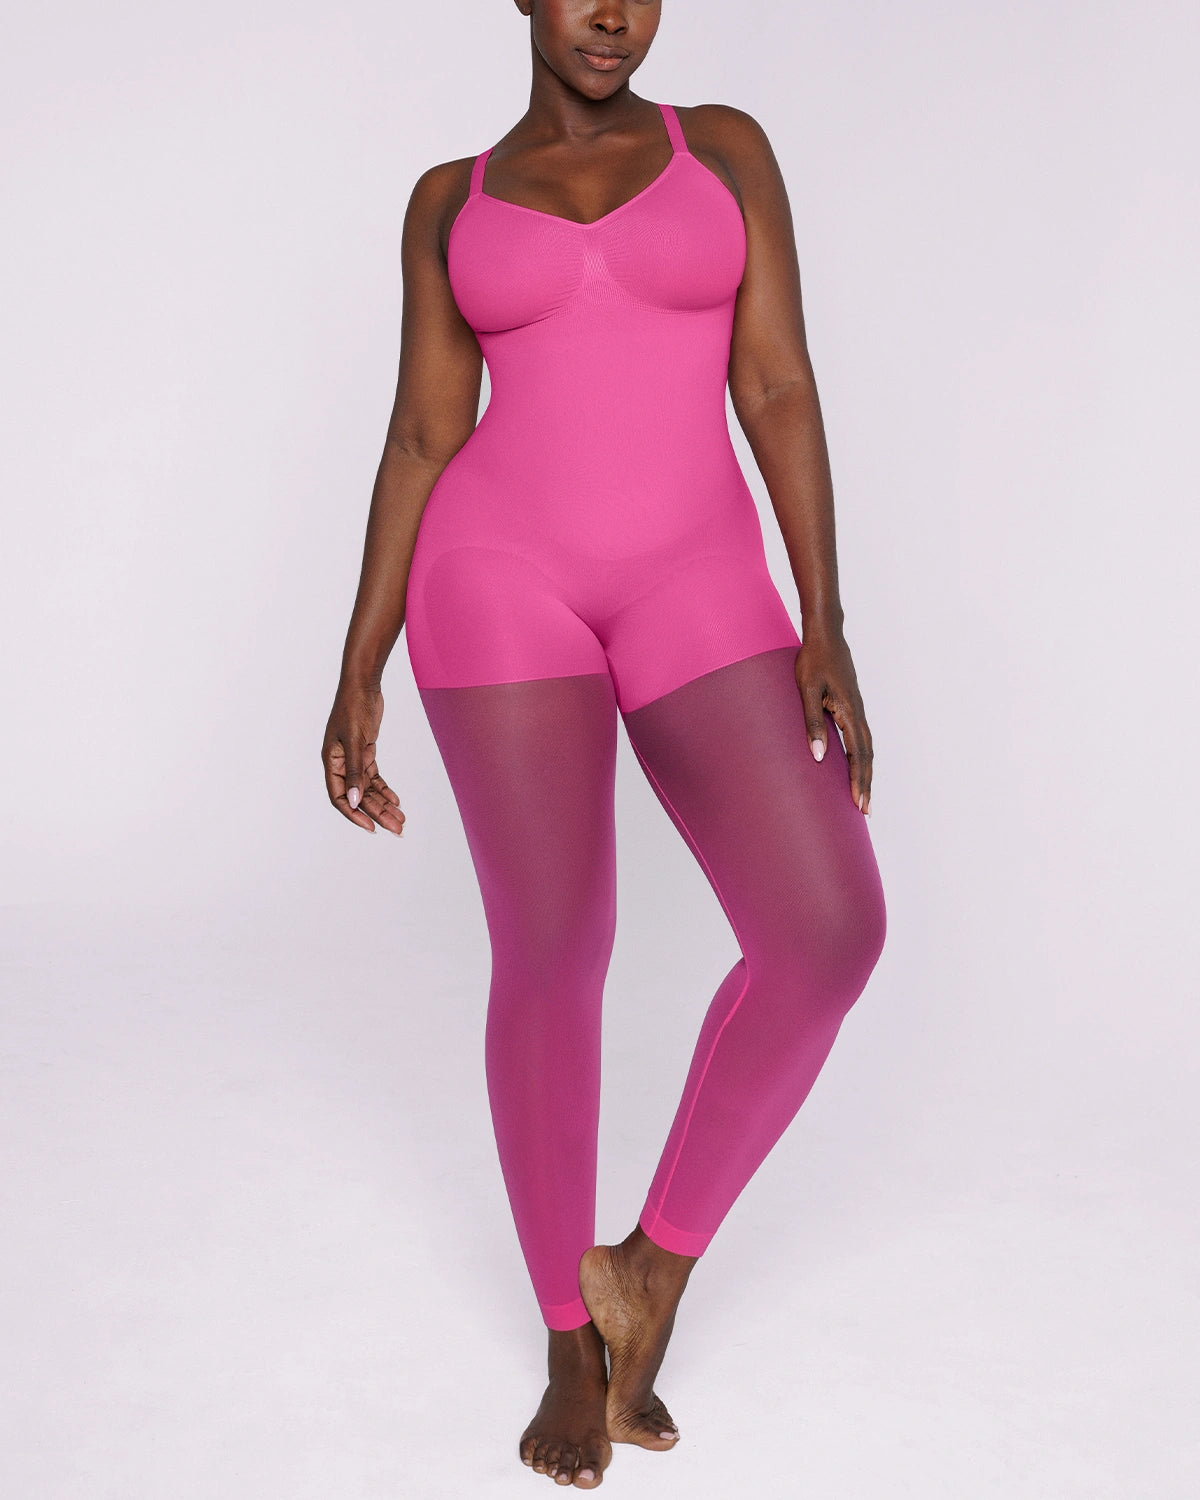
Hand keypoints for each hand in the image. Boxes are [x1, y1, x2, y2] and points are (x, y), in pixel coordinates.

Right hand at [322, 681, 405, 835]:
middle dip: (378, 814)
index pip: (340, 797)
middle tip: (397, 829)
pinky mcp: (365, 752)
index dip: (355, 815)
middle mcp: (340, 763)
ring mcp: (353, 758)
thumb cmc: (353, 707)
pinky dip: (385, 789)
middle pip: (359, 797)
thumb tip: (355, 801)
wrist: (362, 685)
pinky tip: (396, 801)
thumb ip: (356, 771)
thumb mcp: (355, 740)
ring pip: (369, 789)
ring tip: (401, 820)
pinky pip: (374, 777)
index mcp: (331, 762)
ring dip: (384, 804)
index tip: (372, 828)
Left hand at [793, 629, 872, 814]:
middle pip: (867, 755)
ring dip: (865, 772)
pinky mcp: (852, 706)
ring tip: (862, 795)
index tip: (858, 803)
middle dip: (865, 783)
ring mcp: (857, 709)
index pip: (857, 753)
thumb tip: (817, 755)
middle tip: (865, 810)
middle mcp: (858, 712)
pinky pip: (861, 737)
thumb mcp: (806, 690)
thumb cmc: (812, 660)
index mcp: (849, 711)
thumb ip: (811, 722)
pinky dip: (861, 756)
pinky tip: (856, 766)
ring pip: (866, 747)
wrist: (826, 635)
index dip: (858, 780)